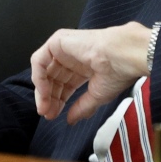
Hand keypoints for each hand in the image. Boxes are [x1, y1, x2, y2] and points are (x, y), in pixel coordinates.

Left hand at [30, 22, 151, 124]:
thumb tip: (71, 120)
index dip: (58, 100)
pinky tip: (45, 92)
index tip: (53, 115)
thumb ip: (81, 107)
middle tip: (47, 113)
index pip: (64, 84)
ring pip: (44, 71)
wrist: (122, 57)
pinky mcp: (57, 41)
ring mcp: (64, 48)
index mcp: (83, 66)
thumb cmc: (117, 72)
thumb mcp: (97, 95)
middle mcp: (72, 56)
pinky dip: (38, 78)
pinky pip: (39, 60)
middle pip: (53, 79)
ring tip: (45, 107)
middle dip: (49, 98)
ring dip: (43, 91)